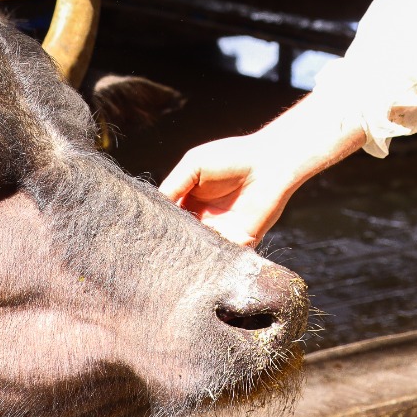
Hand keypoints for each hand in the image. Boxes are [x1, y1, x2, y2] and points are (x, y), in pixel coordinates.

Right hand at [159, 132, 305, 246]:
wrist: (271, 163)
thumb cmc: (232, 157)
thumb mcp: (193, 164)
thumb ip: (173, 185)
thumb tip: (155, 207)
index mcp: (190, 201)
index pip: (169, 220)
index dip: (159, 226)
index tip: (146, 233)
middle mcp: (203, 220)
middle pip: (182, 239)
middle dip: (172, 244)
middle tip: (156, 252)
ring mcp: (221, 232)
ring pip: (199, 251)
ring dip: (190, 254)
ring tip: (175, 256)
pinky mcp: (240, 242)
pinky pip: (222, 257)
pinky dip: (211, 259)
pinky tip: (201, 256)